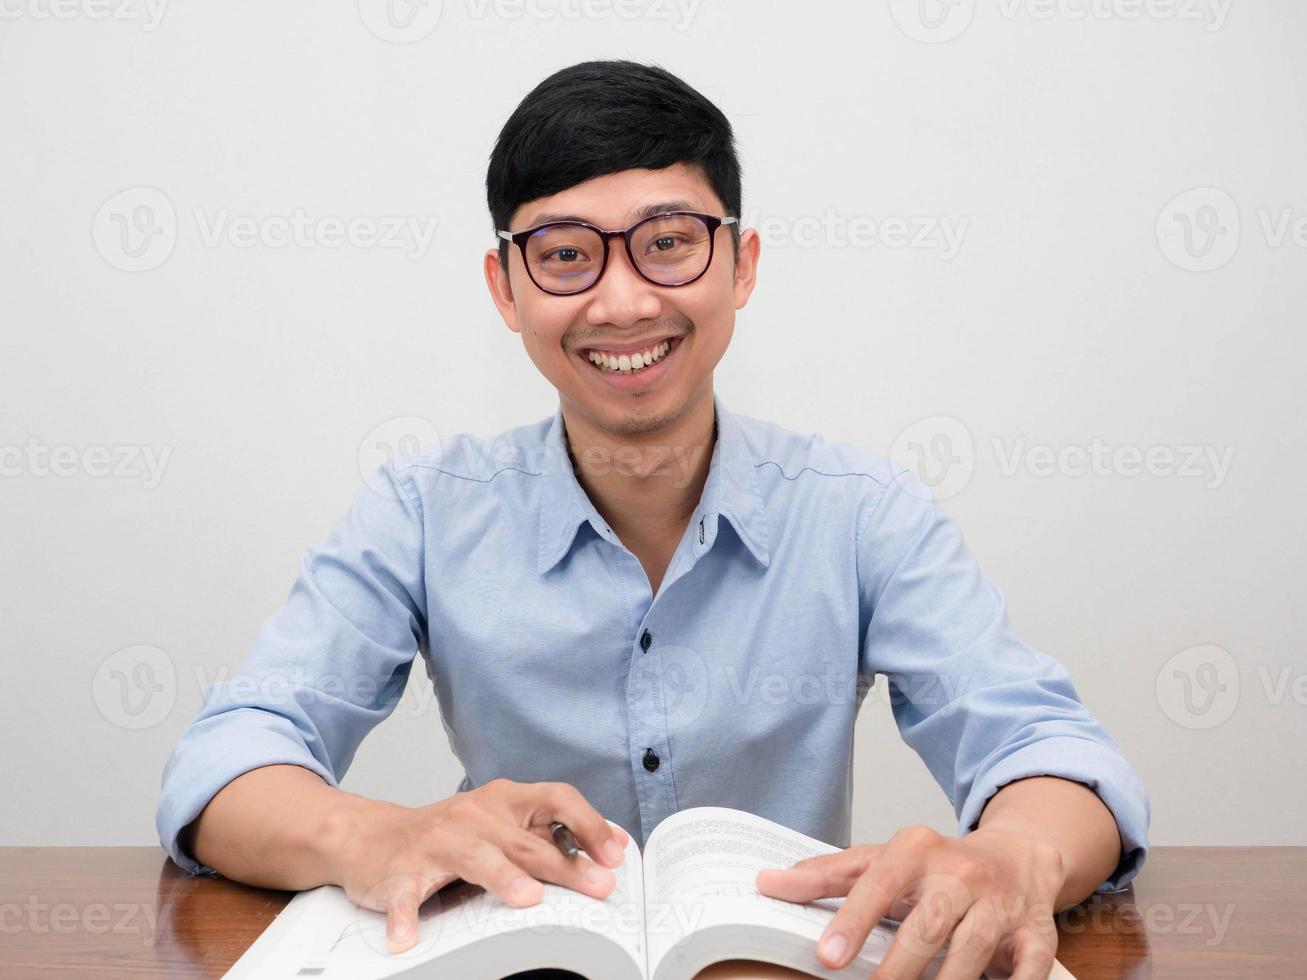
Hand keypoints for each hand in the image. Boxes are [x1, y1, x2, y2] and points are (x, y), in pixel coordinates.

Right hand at [327, 778, 630, 953]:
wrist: (372, 838)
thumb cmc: (449, 836)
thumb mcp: (501, 827)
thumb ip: (548, 836)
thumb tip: (609, 848)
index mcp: (503, 802)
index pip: (556, 799)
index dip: (589, 823)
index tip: (614, 853)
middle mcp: (474, 816)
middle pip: (527, 840)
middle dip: (566, 865)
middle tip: (598, 887)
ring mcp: (437, 842)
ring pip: (475, 858)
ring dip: (503, 877)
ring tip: (528, 898)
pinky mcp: (400, 871)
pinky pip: (404, 895)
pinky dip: (404, 916)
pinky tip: (407, 937)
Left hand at [754, 824, 1064, 979]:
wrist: (1019, 856)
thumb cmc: (936, 866)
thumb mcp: (880, 860)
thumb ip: (826, 876)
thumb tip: (766, 883)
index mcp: (917, 849)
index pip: (879, 884)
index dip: (852, 920)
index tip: (828, 957)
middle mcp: (961, 871)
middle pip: (927, 924)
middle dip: (898, 967)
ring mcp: (1000, 904)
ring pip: (972, 950)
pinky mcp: (1036, 936)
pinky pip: (1027, 970)